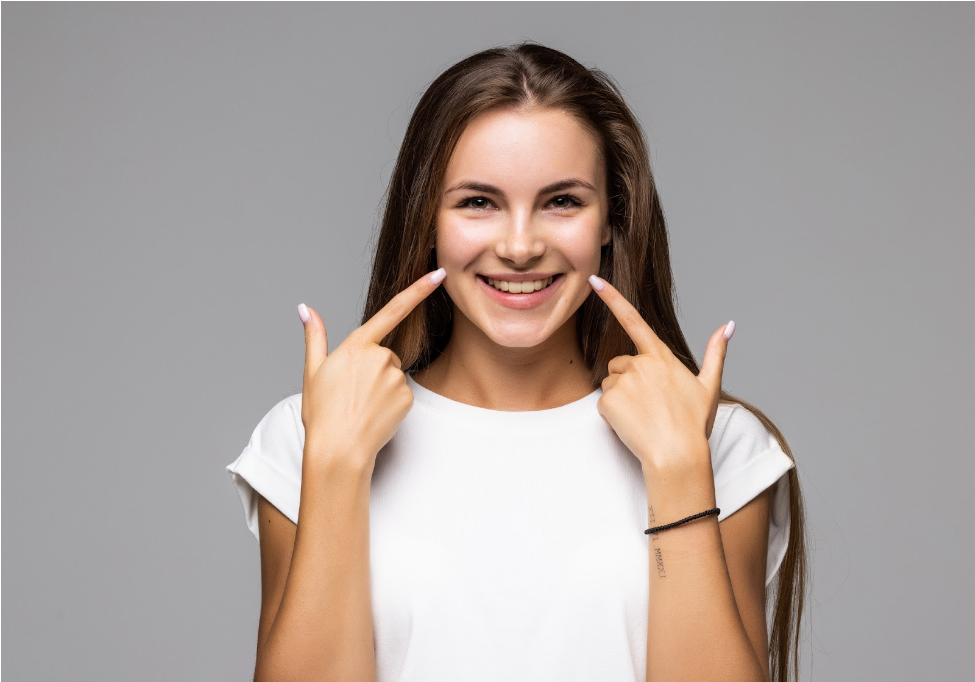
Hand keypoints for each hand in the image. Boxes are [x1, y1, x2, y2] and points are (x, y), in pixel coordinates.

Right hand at [297, 268, 446, 471]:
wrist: (338, 450)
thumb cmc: (322, 413)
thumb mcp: (313, 371)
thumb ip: (315, 336)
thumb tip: (305, 309)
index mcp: (357, 345)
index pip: (393, 310)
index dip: (419, 290)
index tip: (439, 275)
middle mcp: (381, 357)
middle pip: (386, 354)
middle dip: (374, 369)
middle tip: (353, 392)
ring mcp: (396, 378)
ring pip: (394, 375)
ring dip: (381, 386)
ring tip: (361, 405)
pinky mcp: (407, 398)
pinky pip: (402, 394)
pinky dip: (390, 403)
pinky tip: (374, 414)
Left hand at [588, 274, 732, 473]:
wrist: (677, 455)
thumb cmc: (694, 424)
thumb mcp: (709, 386)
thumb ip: (715, 353)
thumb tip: (729, 325)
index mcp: (661, 357)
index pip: (633, 320)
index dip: (612, 298)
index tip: (595, 279)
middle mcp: (640, 364)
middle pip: (620, 363)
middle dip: (628, 379)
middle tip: (648, 405)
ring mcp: (623, 381)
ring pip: (611, 383)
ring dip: (620, 397)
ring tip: (643, 416)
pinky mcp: (609, 401)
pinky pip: (603, 403)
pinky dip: (613, 415)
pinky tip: (632, 424)